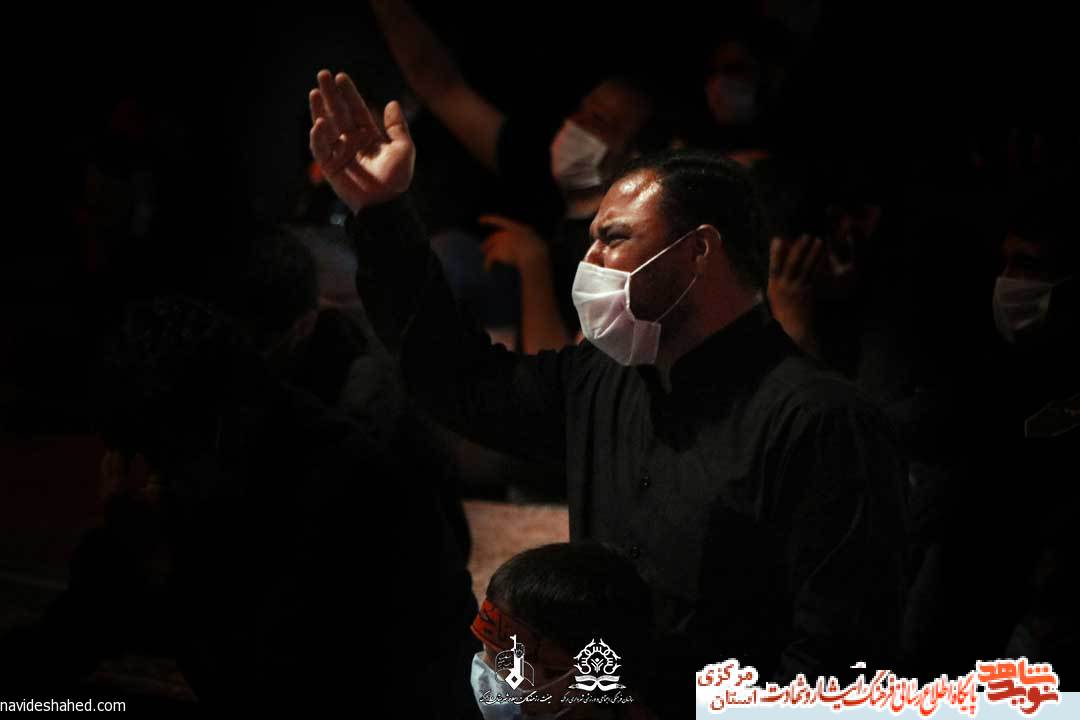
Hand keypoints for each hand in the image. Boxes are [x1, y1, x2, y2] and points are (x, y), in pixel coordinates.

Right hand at [308, 70, 414, 212]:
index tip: (341, 77)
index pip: (356, 109)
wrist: (387, 204)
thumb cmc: (397, 179)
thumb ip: (397, 127)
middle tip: (323, 74)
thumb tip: (392, 103)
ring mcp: (339, 152)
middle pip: (339, 113)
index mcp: (368, 134)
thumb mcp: (404, 149)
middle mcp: (351, 140)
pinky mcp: (330, 166)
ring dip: (319, 110)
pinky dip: (319, 136)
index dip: (349, 93)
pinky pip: (321, 149)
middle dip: (330, 94)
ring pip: (326, 127)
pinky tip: (319, 122)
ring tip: (315, 92)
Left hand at [478, 215, 547, 271]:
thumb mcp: (539, 243)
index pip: (501, 221)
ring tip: (486, 262)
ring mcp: (502, 241)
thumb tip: (542, 245)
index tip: (480, 219)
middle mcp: (508, 233)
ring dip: (487, 253)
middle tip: (483, 248)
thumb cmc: (541, 252)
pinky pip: (490, 258)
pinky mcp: (497, 251)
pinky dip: (488, 264)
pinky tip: (487, 269)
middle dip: (488, 243)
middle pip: (495, 237)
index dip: (490, 219)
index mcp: (519, 228)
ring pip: (490, 247)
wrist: (535, 257)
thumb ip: (534, 241)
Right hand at [768, 234, 823, 345]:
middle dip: (799, 248)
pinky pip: (815, 274)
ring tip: (819, 241)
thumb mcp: (772, 294)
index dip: (776, 252)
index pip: (774, 266)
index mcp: (773, 286)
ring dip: (814, 253)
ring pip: (807, 267)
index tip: (778, 239)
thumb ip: (774, 278)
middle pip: (792, 264)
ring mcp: (798, 288)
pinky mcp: (809, 291)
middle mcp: (785, 286)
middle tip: (806, 235)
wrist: (793, 326)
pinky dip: (819, 263)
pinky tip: (823, 255)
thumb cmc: (782, 309)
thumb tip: (775, 261)